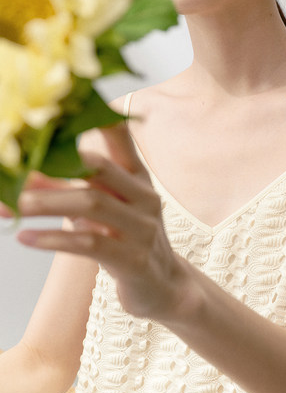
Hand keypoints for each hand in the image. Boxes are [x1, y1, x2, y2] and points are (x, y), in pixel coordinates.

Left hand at [0, 123, 190, 321]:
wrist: (163, 287)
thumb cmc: (127, 240)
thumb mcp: (104, 209)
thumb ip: (71, 187)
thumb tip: (24, 174)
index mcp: (139, 177)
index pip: (120, 136)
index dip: (97, 116)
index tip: (65, 105)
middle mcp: (145, 197)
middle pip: (97, 169)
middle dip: (53, 168)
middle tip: (15, 171)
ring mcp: (143, 229)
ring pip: (91, 204)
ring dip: (47, 203)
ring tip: (14, 205)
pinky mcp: (134, 260)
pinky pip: (90, 244)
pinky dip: (54, 239)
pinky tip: (26, 238)